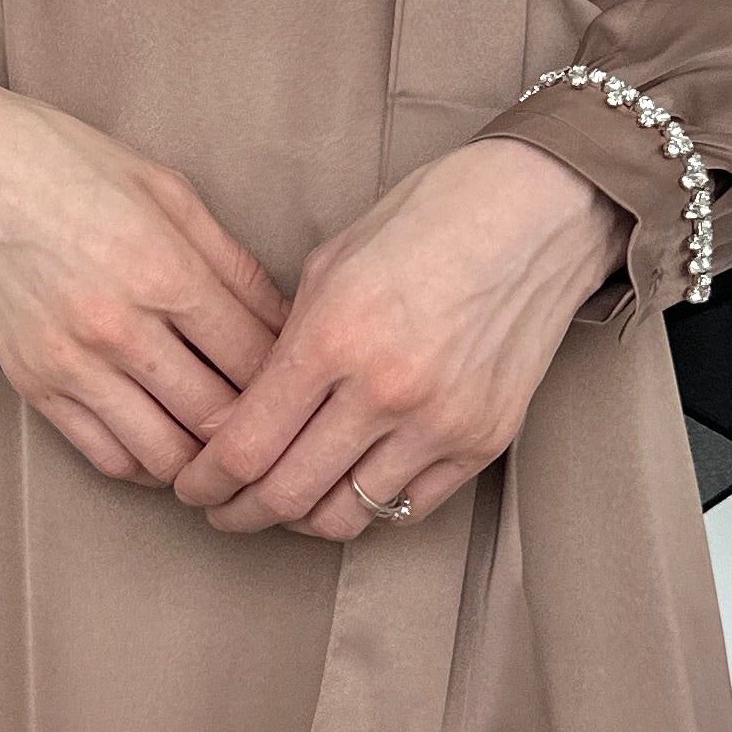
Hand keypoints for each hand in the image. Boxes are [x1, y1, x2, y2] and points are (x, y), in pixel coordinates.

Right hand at [0, 75, 285, 489]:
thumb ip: (233, 264)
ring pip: (166, 454)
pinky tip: (170, 446)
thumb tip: (288, 326)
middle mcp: (118, 328)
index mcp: (162, 270)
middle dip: (260, 431)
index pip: (256, 360)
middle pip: (219, 418)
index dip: (293, 381)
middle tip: (280, 430)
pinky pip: (106, 456)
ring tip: (228, 448)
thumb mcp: (168, 191)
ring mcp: (70, 363)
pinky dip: (149, 465)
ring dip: (206, 460)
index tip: (305, 383)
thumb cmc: (69, 164)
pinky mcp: (33, 384)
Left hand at [168, 138, 626, 540]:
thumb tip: (246, 408)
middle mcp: (386, 391)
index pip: (245, 446)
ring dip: (299, 521)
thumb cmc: (430, 218)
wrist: (540, 210)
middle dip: (237, 512)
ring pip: (346, 516)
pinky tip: (344, 488)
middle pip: (286, 495)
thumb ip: (285, 343)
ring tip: (279, 505)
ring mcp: (441, 423)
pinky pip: (408, 508)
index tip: (190, 485)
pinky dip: (367, 507)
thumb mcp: (331, 265)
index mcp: (334, 337)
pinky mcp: (485, 441)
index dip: (204, 480)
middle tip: (220, 508)